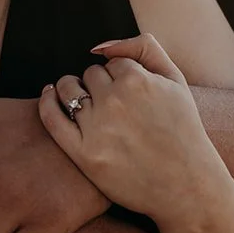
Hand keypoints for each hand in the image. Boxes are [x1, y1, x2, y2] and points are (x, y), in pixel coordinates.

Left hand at [38, 34, 221, 226]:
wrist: (187, 186)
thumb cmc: (183, 130)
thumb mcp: (176, 80)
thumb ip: (144, 48)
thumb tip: (100, 46)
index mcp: (137, 80)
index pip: (112, 63)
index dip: (119, 78)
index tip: (130, 96)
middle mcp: (115, 101)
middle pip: (90, 74)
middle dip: (99, 85)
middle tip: (114, 107)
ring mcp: (98, 128)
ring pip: (69, 90)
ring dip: (72, 90)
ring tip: (86, 104)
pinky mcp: (84, 154)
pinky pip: (52, 117)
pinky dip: (47, 102)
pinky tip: (49, 96)